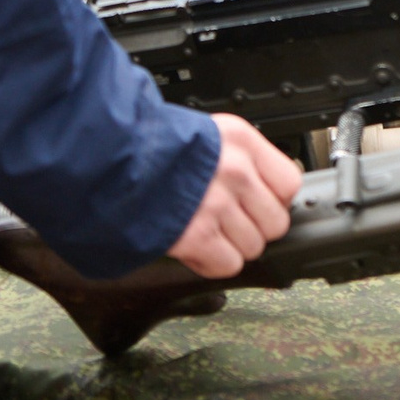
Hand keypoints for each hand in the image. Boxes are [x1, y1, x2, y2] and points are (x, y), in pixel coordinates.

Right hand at [166, 113, 302, 277]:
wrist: (109, 162)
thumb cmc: (155, 149)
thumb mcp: (210, 135)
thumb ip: (242, 159)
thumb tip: (268, 191)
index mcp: (241, 141)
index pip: (289, 183)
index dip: (274, 199)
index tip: (258, 202)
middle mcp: (235, 171)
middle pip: (275, 222)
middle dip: (254, 228)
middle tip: (229, 221)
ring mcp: (217, 205)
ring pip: (254, 247)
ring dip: (232, 246)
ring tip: (208, 231)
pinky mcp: (196, 236)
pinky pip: (228, 264)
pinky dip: (213, 262)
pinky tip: (197, 246)